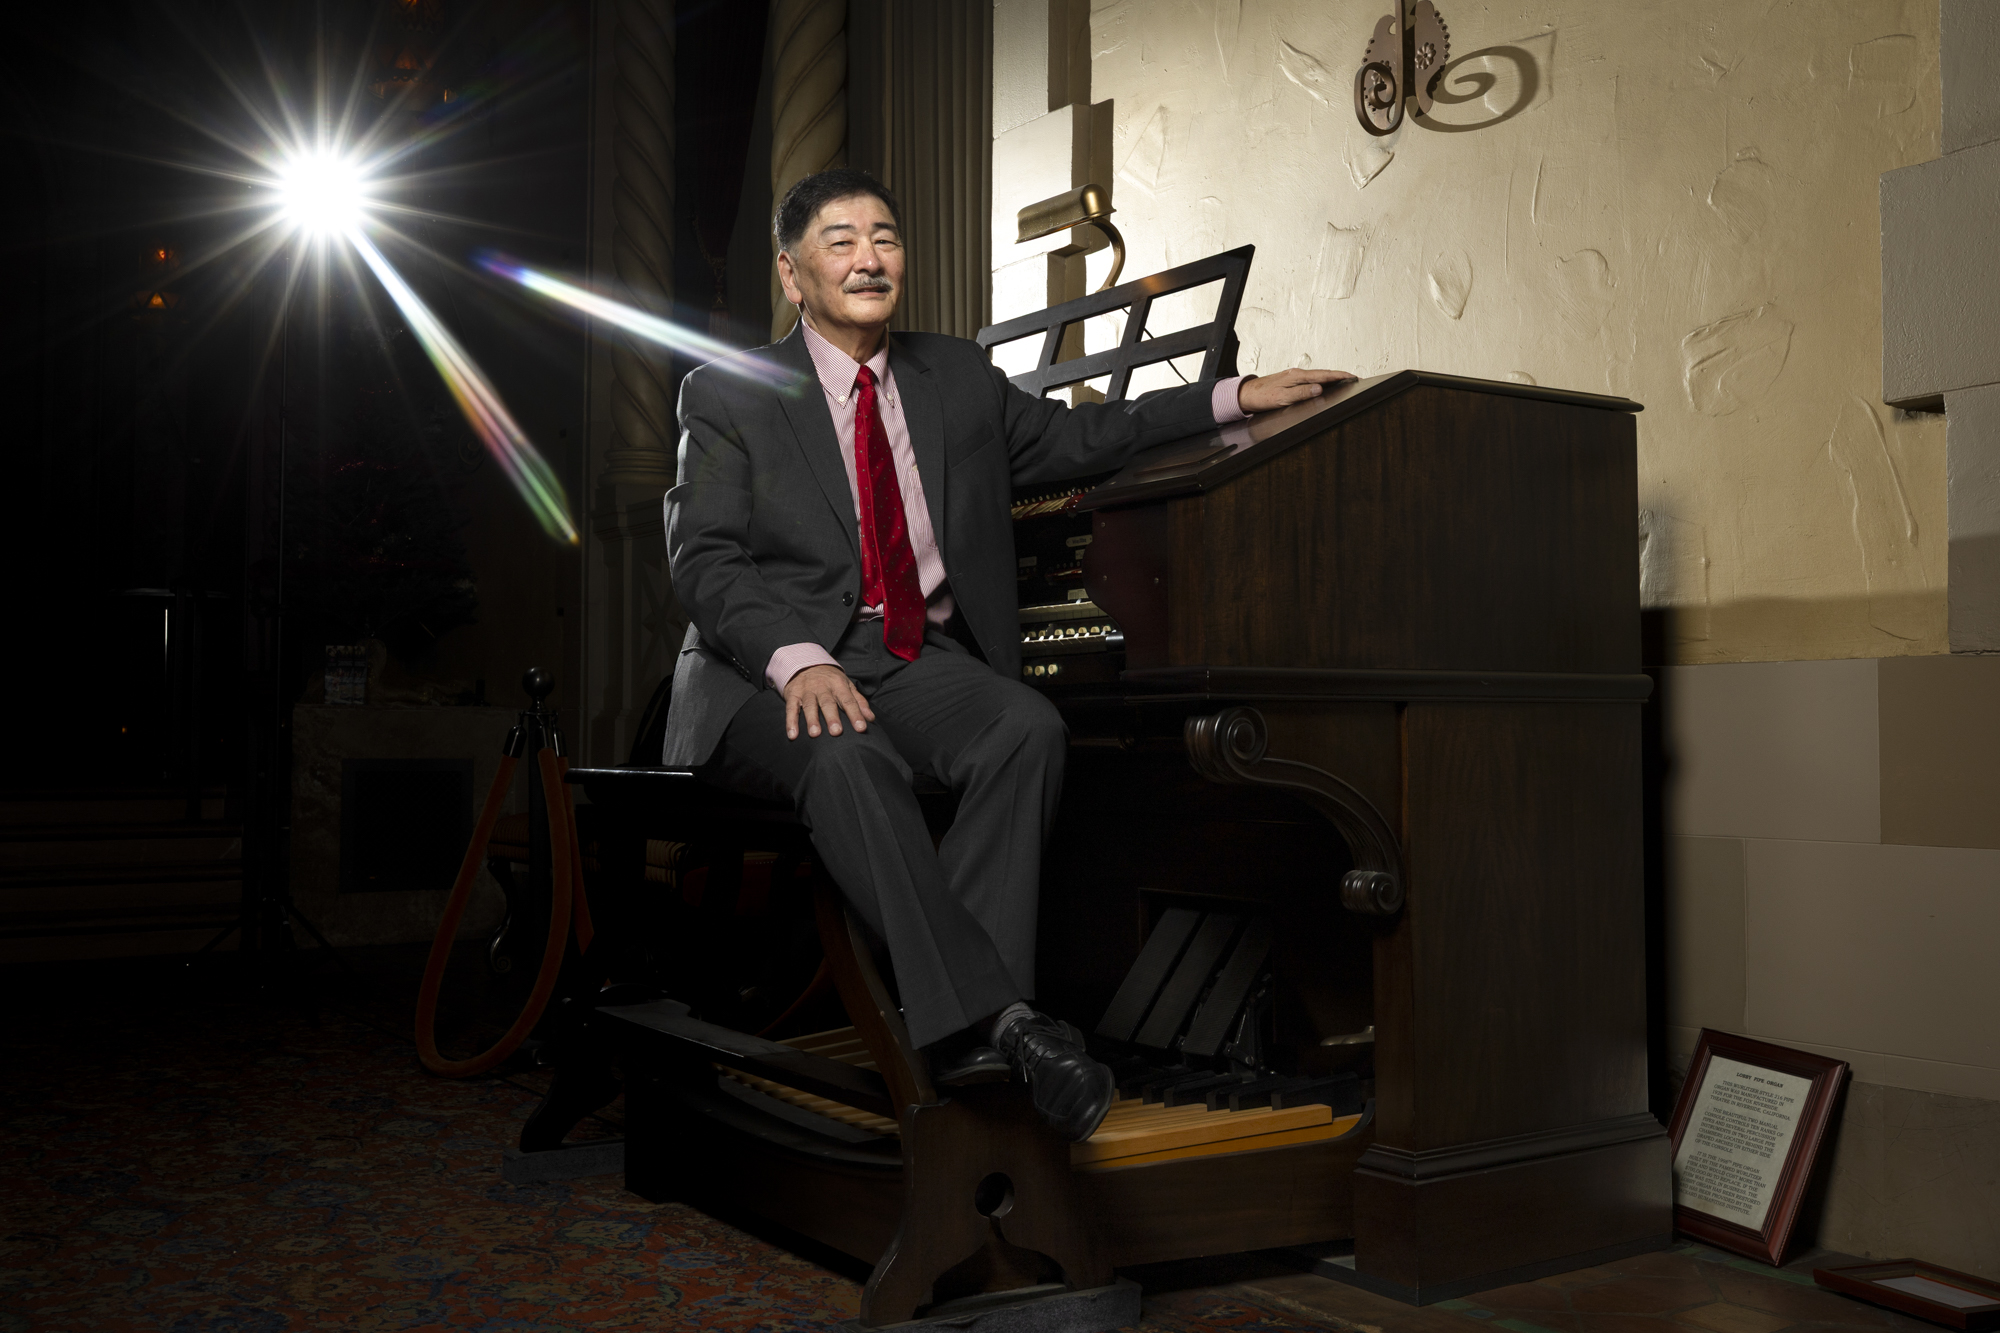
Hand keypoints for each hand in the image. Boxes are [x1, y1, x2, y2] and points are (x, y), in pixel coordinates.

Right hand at [783, 663, 876, 739]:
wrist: (806, 663)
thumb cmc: (831, 680)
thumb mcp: (846, 686)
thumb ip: (859, 702)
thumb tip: (871, 719)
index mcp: (839, 685)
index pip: (849, 701)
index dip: (855, 714)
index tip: (861, 728)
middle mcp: (822, 687)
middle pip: (828, 703)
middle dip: (832, 717)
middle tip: (837, 732)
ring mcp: (807, 691)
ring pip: (809, 705)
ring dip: (812, 720)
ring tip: (815, 734)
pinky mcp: (793, 694)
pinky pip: (791, 708)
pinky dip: (791, 722)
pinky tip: (792, 735)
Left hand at [1237, 367, 1356, 413]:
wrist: (1245, 394)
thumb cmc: (1261, 397)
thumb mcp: (1282, 397)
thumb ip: (1301, 393)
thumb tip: (1320, 389)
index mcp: (1296, 376)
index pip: (1323, 375)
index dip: (1339, 376)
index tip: (1352, 376)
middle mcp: (1296, 373)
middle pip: (1323, 373)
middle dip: (1339, 375)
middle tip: (1354, 378)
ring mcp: (1293, 376)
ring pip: (1317, 376)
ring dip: (1331, 378)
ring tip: (1343, 380)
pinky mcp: (1290, 381)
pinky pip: (1310, 380)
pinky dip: (1320, 381)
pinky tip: (1323, 385)